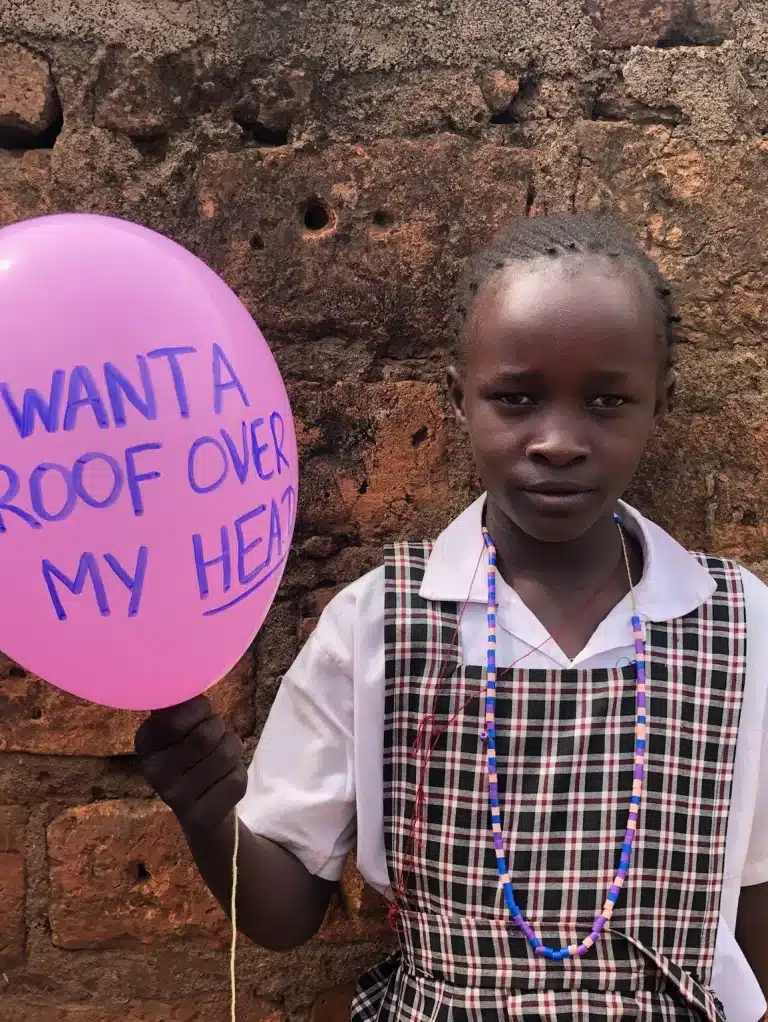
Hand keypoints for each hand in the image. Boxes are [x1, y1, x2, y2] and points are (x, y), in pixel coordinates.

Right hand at [135, 695, 247, 833]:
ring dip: (233, 747)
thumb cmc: (194, 755)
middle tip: (213, 736)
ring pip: (226, 752)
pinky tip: (223, 780)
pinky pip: (237, 777)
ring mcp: (176, 797)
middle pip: (207, 733)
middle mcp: (154, 772)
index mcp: (145, 743)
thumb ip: (180, 704)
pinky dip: (238, 772)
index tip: (200, 713)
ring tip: (221, 756)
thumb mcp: (180, 729)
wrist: (202, 812)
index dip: (200, 709)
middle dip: (219, 728)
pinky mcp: (201, 816)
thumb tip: (186, 673)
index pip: (176, 717)